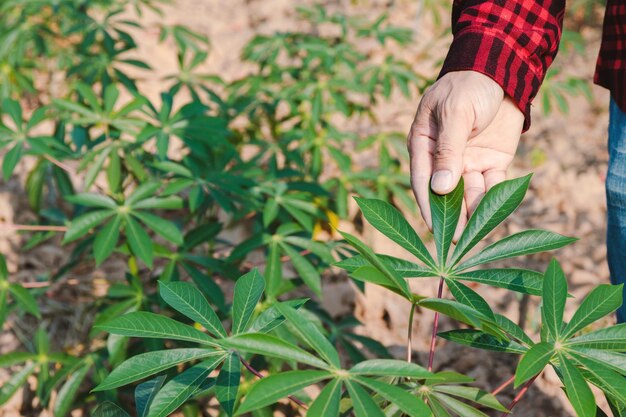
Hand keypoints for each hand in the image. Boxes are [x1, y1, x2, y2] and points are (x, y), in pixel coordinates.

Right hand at [407, 71, 523, 238]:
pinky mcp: (491, 162)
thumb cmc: (470, 86)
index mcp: (424, 143)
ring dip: (471, 212)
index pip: (422, 178)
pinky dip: (494, 200)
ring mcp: (468, 161)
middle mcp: (444, 157)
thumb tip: (440, 188)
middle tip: (455, 240)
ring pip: (468, 193)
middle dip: (450, 215)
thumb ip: (449, 150)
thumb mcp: (456, 113)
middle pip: (444, 191)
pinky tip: (494, 217)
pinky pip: (492, 186)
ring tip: (474, 235)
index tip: (433, 227)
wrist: (504, 69)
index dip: (427, 203)